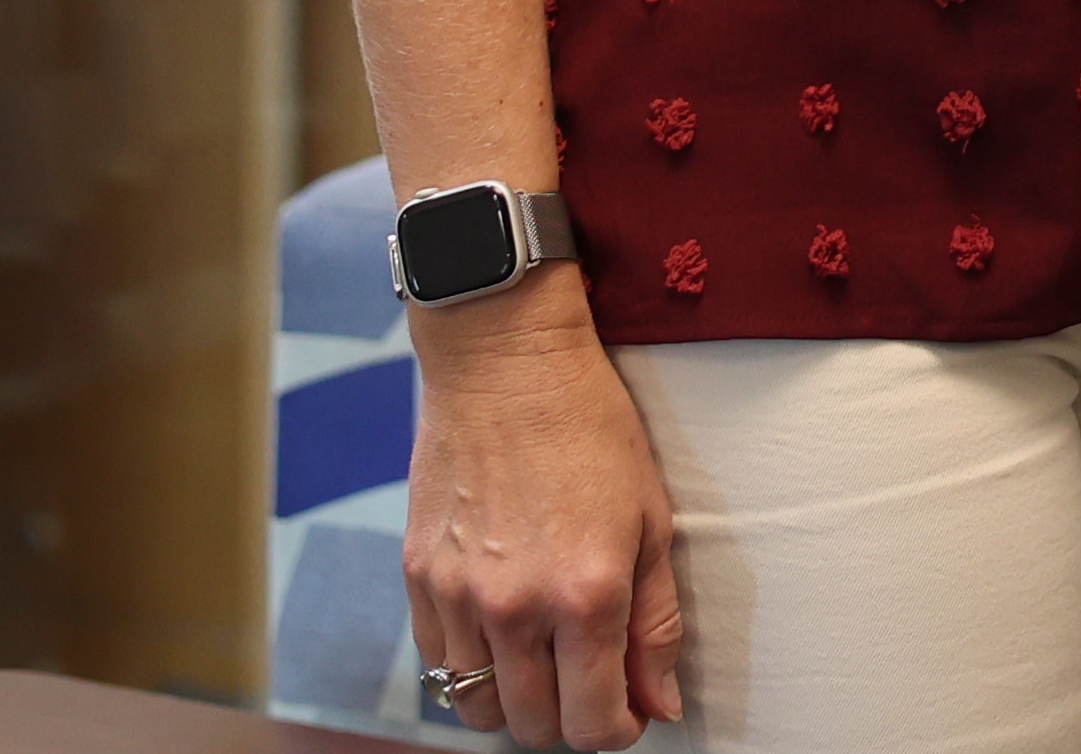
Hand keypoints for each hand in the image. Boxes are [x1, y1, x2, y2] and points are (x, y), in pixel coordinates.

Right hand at [403, 275, 688, 748]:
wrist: (505, 362)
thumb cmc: (592, 430)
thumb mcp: (651, 519)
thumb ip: (655, 623)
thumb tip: (662, 703)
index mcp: (586, 594)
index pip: (593, 722)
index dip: (618, 731)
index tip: (629, 712)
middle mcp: (515, 607)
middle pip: (532, 726)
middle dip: (568, 720)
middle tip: (590, 683)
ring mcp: (457, 596)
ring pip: (477, 706)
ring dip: (514, 700)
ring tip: (544, 661)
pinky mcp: (418, 578)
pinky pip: (437, 663)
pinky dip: (469, 666)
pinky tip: (500, 630)